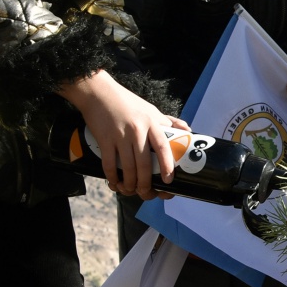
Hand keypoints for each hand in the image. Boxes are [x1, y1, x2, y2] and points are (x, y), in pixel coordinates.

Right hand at [59, 71, 182, 198]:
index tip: (169, 181)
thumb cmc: (127, 102)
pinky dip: (112, 177)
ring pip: (127, 167)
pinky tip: (115, 183)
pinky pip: (109, 164)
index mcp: (152, 124)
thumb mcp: (152, 109)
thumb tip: (189, 131)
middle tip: (146, 193)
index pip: (163, 148)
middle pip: (144, 164)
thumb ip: (169, 122)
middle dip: (146, 184)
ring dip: (129, 184)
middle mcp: (138, 130)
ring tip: (130, 190)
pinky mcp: (104, 139)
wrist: (98, 92)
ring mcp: (120, 135)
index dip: (167, 166)